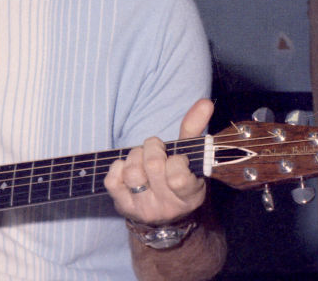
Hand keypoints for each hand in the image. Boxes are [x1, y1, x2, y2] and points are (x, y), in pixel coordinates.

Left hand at [104, 99, 213, 224]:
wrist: (161, 214)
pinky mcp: (122, 206)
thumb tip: (205, 103)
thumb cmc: (176, 177)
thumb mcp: (190, 158)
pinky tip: (127, 168)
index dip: (176, 160)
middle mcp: (166, 206)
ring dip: (135, 156)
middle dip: (152, 149)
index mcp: (189, 196)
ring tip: (141, 158)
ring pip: (133, 172)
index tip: (177, 159)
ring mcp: (143, 209)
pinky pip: (112, 180)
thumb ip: (194, 129)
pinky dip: (118, 167)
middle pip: (153, 166)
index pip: (179, 177)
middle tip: (155, 151)